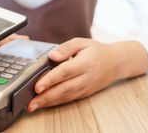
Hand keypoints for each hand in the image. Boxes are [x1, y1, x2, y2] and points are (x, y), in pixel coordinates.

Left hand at [27, 38, 147, 111]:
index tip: (38, 86)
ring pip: (65, 97)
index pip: (65, 72)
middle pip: (64, 89)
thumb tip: (52, 56)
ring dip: (48, 103)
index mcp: (85, 63)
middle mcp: (86, 78)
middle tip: (31, 103)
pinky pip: (69, 99)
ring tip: (33, 106)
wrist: (117, 63)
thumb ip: (65, 48)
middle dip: (46, 97)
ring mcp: (86, 87)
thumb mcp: (82, 42)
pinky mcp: (85, 93)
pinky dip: (56, 102)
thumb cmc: (97, 51)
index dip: (50, 80)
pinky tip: (45, 103)